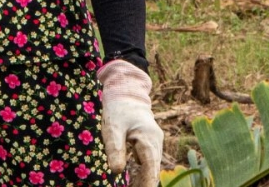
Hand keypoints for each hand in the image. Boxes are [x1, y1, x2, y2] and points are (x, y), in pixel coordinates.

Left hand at [98, 60, 162, 186]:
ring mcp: (155, 141)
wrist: (125, 91)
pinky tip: (136, 181)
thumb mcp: (112, 128)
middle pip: (154, 168)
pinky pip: (149, 160)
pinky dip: (144, 171)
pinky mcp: (150, 141)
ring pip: (152, 165)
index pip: (151, 167)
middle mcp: (155, 141)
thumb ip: (115, 149)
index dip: (148, 182)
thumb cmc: (117, 109)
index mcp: (148, 138)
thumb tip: (117, 171)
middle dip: (146, 183)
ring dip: (145, 179)